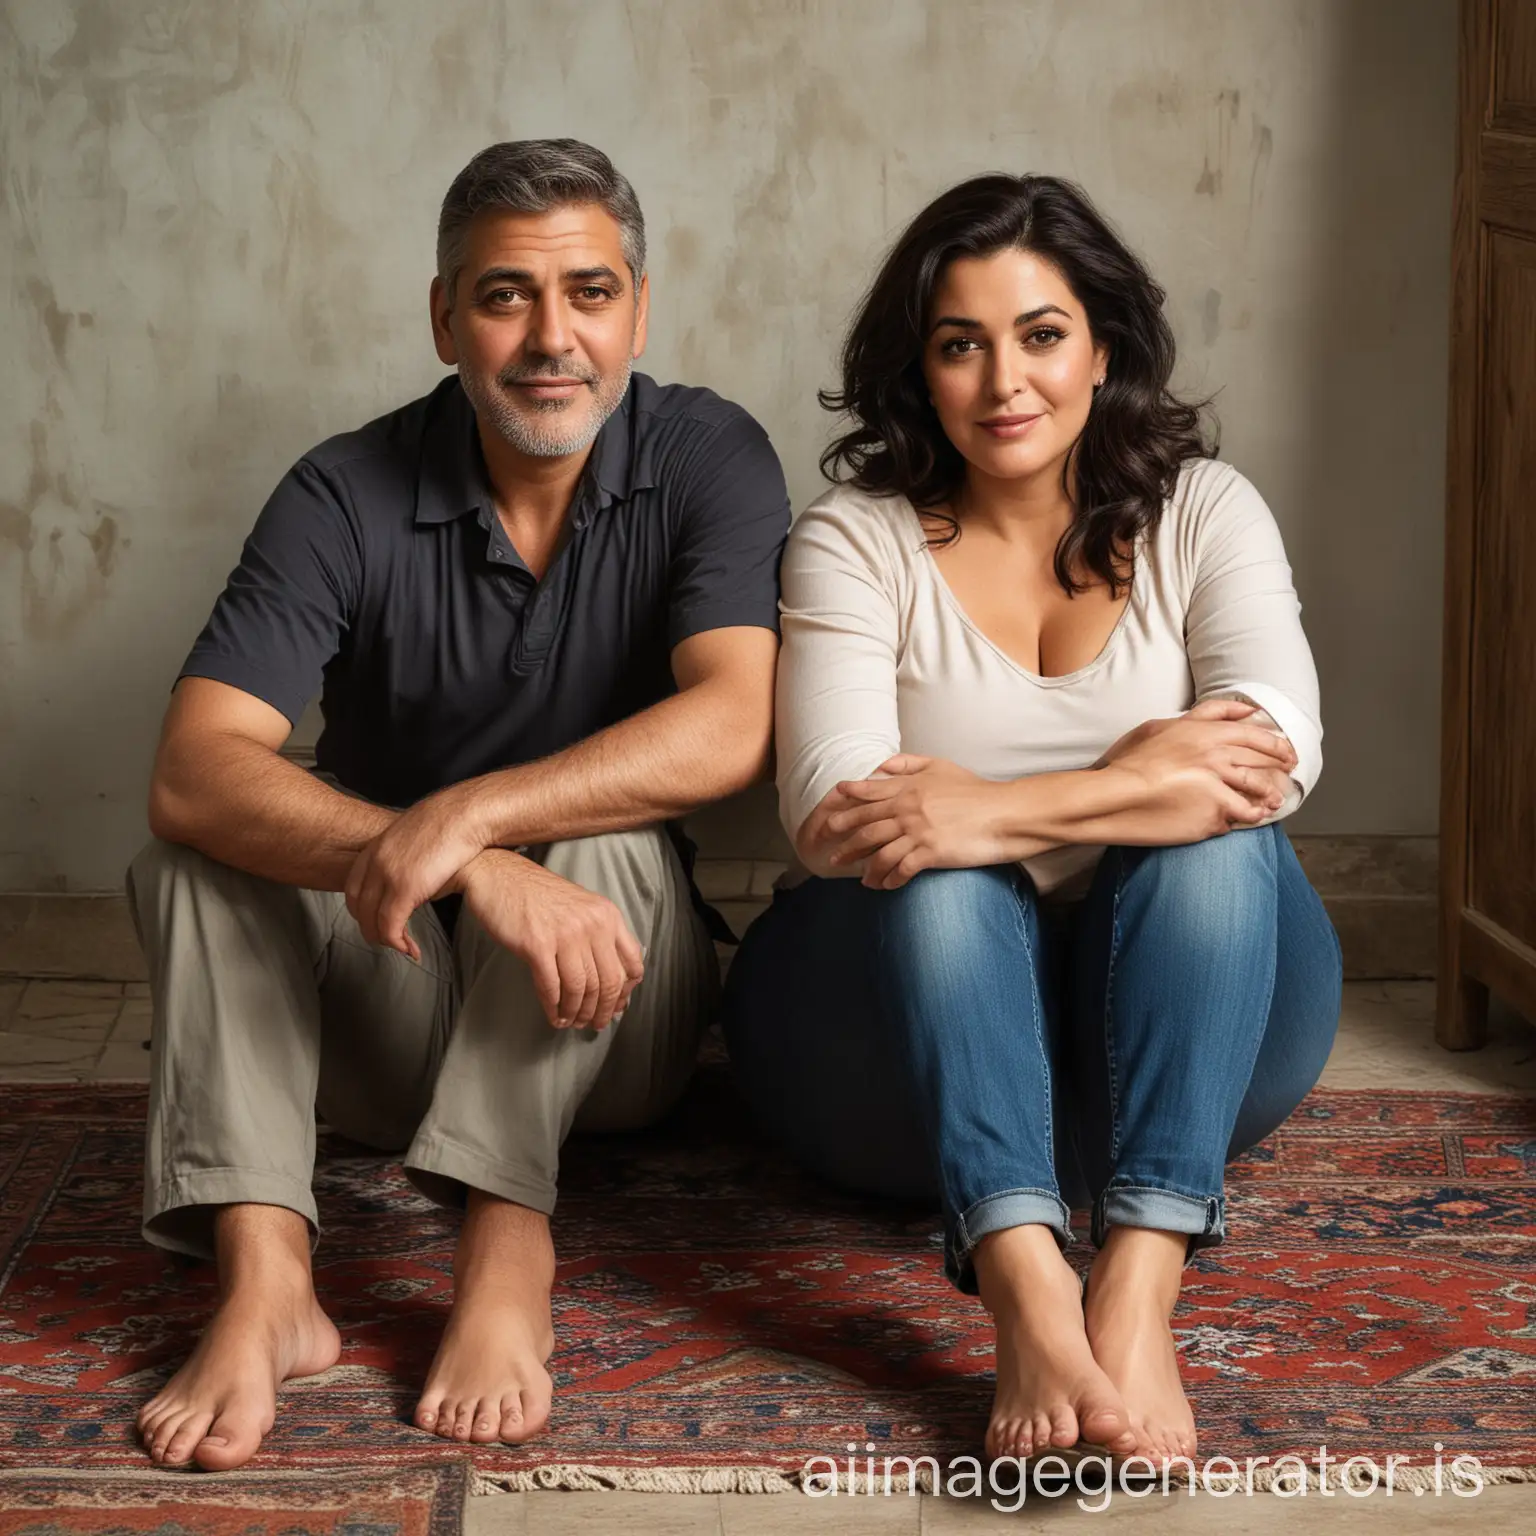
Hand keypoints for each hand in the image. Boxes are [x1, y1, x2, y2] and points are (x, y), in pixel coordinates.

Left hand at [345, 784, 489, 959]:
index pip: (352, 886)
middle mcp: (375, 861)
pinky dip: (398, 943)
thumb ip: (405, 856)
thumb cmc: (451, 822)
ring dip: (384, 940)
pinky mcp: (405, 889)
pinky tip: (411, 948)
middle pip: (358, 905)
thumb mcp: (416, 836)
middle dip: (369, 927)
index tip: (373, 919)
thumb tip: (412, 874)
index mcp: (376, 847)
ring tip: (401, 948)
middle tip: (386, 939)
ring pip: (371, 920)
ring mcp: (387, 875)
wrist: (466, 814)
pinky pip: (390, 926)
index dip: (361, 908)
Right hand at [461, 850, 643, 1028]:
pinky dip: (555, 1007)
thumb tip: (612, 982)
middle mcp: (591, 924)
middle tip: (593, 1024)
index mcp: (607, 914)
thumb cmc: (536, 894)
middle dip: (602, 1010)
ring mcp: (564, 934)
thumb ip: (598, 936)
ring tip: (571, 1021)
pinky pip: (552, 987)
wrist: (497, 875)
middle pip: (608, 982)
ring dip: (577, 1012)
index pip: (632, 962)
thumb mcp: (580, 907)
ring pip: (581, 989)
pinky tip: (554, 1016)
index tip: (617, 1006)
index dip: (626, 991)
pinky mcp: (536, 945)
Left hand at [821, 756, 1009, 890]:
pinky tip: (884, 886)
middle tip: (828, 848)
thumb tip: (881, 764)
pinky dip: (889, 879)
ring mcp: (917, 831)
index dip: (845, 804)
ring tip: (858, 878)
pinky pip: (900, 869)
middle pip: (865, 825)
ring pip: (878, 851)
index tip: (828, 812)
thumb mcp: (942, 766)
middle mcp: (907, 808)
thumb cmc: (975, 791)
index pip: (867, 794)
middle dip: (843, 839)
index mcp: (908, 787)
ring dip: (864, 866)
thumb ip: (909, 763)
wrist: (1004, 813)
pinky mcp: (930, 852)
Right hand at [1095, 698, 1298, 842]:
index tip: (1287, 753)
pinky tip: (1240, 820)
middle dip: (1279, 772)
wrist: (1113, 796)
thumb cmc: (1131, 761)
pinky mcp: (1213, 818)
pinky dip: (1239, 820)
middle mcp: (1218, 760)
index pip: (1257, 737)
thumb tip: (1242, 710)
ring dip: (1266, 800)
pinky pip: (1236, 819)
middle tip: (1286, 777)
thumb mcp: (1162, 725)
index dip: (1277, 746)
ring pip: (1257, 795)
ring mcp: (1218, 790)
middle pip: (1261, 765)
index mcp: (1208, 734)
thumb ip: (1204, 714)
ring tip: (1270, 805)